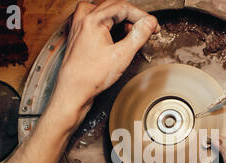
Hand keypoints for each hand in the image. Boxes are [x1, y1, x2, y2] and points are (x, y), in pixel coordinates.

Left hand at [48, 0, 158, 129]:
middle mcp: (83, 19)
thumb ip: (138, 36)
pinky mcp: (78, 35)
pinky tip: (114, 35)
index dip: (141, 16)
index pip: (123, 7)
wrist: (72, 92)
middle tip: (146, 28)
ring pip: (104, 11)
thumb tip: (149, 23)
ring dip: (120, 19)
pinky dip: (108, 24)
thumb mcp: (121, 56)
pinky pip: (95, 20)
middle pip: (114, 6)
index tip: (153, 25)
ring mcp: (78, 26)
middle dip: (132, 16)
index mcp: (92, 20)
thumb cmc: (90, 77)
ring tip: (130, 32)